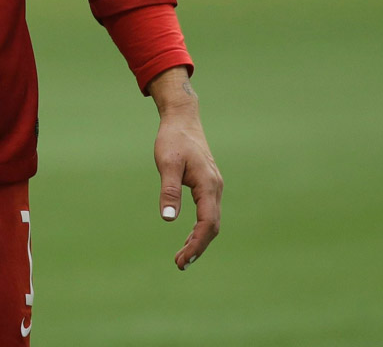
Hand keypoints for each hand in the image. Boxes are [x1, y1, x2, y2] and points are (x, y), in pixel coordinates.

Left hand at [148, 67, 222, 270]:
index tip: (182, 259)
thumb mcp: (167, 163)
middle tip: (180, 263)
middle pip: (212, 226)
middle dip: (198, 247)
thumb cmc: (173, 139)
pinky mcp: (208, 184)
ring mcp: (213, 186)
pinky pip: (208, 212)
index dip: (197, 244)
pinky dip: (199, 228)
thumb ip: (169, 191)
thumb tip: (169, 219)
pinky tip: (188, 237)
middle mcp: (215, 188)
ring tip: (183, 257)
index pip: (208, 223)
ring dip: (199, 240)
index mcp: (208, 185)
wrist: (182, 118)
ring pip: (211, 220)